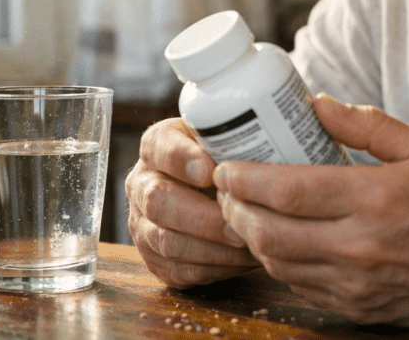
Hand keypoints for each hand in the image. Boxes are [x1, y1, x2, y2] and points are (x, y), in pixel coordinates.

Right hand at [125, 117, 259, 287]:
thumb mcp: (228, 139)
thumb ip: (236, 140)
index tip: (210, 171)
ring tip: (250, 244)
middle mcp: (142, 185)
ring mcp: (143, 225)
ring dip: (213, 248)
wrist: (214, 189)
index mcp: (156, 146)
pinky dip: (216, 267)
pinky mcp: (156, 260)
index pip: (159, 147)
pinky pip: (181, 270)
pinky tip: (244, 259)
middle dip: (203, 216)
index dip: (181, 159)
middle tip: (239, 220)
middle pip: (160, 202)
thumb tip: (267, 153)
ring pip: (169, 242)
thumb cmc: (228, 159)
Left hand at [213, 94, 408, 326]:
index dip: (243, 180)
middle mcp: (361, 247)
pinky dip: (280, 263)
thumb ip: (367, 125)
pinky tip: (283, 241)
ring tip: (247, 212)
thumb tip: (316, 104)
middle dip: (235, 210)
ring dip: (251, 238)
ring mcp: (357, 284)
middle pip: (269, 233)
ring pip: (277, 264)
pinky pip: (300, 287)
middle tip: (227, 190)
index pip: (287, 190)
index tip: (225, 167)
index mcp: (375, 199)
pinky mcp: (359, 308)